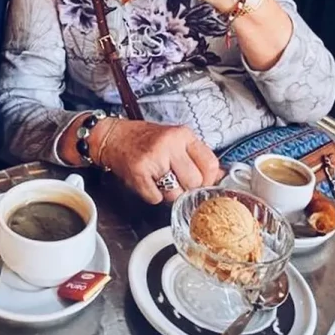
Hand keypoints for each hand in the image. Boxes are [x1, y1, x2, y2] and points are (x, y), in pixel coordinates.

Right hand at [99, 120, 220, 203]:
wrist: (113, 137)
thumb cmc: (145, 139)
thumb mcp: (175, 140)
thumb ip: (197, 157)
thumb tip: (222, 177)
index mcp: (182, 135)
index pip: (211, 164)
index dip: (208, 179)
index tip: (201, 182)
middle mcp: (170, 145)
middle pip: (194, 182)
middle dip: (187, 187)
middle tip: (175, 180)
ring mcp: (154, 158)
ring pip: (176, 194)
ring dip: (169, 194)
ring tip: (159, 179)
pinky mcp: (139, 173)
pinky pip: (156, 199)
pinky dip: (152, 196)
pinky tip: (147, 181)